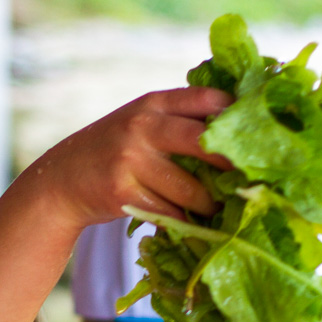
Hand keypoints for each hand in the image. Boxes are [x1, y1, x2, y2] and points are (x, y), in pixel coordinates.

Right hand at [19, 87, 233, 231]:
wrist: (61, 179)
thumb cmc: (114, 152)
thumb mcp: (141, 123)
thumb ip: (178, 121)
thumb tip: (238, 135)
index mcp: (153, 103)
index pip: (206, 99)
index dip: (237, 115)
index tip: (260, 134)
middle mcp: (142, 125)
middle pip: (204, 142)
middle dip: (232, 164)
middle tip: (254, 180)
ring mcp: (131, 159)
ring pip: (190, 187)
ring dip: (211, 203)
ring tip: (223, 208)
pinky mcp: (123, 192)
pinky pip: (169, 211)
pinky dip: (185, 220)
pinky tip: (195, 223)